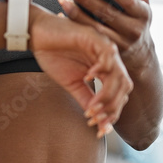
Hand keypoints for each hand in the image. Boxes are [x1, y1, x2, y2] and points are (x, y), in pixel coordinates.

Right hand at [29, 9, 132, 137]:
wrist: (37, 34)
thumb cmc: (54, 55)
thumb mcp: (72, 83)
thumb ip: (86, 98)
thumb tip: (98, 122)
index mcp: (106, 69)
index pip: (119, 94)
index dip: (112, 113)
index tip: (98, 128)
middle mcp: (110, 59)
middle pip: (124, 86)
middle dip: (112, 107)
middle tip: (96, 119)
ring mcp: (104, 47)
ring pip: (119, 74)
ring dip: (108, 94)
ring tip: (93, 107)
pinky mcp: (95, 37)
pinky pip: (108, 55)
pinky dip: (102, 69)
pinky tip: (88, 77)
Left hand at [56, 0, 156, 66]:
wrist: (140, 60)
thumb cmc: (137, 23)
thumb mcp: (144, 6)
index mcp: (143, 14)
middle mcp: (133, 30)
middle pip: (106, 13)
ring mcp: (119, 44)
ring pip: (94, 28)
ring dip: (75, 13)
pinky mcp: (106, 53)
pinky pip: (87, 38)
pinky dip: (74, 27)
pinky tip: (61, 16)